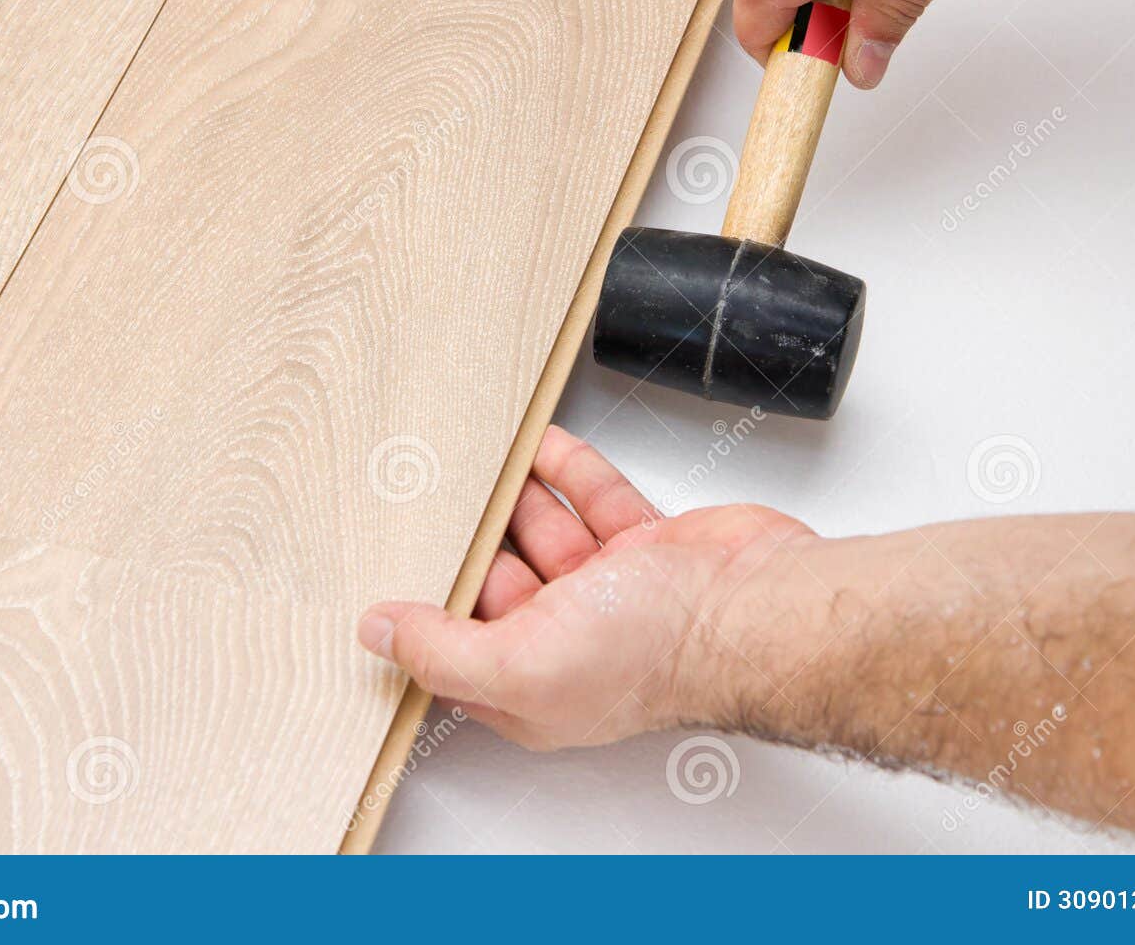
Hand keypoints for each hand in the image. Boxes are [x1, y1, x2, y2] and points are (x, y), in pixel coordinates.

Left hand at [357, 425, 819, 749]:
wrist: (757, 606)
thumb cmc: (661, 652)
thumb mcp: (523, 663)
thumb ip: (443, 650)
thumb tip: (377, 632)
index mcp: (533, 687)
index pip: (458, 650)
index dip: (424, 614)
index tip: (387, 569)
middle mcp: (570, 642)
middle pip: (498, 583)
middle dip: (469, 543)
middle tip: (427, 498)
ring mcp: (612, 591)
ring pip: (543, 533)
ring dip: (513, 498)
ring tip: (474, 462)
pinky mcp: (647, 545)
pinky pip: (592, 499)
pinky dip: (565, 471)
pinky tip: (539, 447)